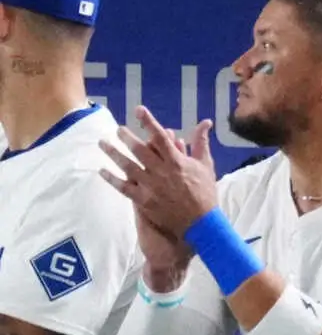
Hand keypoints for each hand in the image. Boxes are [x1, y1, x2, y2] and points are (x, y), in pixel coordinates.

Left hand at [100, 107, 216, 249]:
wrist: (202, 224)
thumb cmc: (205, 194)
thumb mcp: (206, 165)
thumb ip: (201, 142)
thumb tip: (206, 121)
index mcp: (176, 162)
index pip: (159, 136)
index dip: (148, 122)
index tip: (138, 110)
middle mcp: (161, 172)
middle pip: (139, 149)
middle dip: (126, 137)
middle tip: (118, 129)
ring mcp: (151, 187)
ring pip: (128, 166)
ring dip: (113, 153)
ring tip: (102, 143)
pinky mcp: (145, 201)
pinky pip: (124, 188)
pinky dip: (112, 179)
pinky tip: (102, 171)